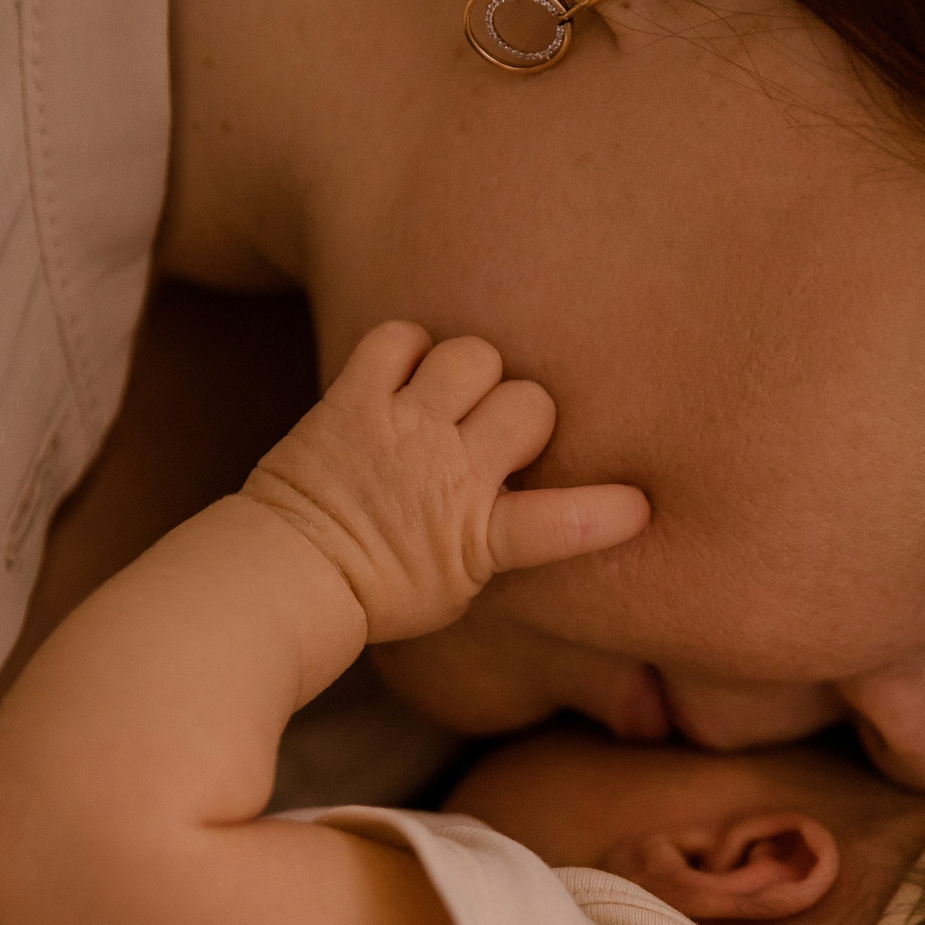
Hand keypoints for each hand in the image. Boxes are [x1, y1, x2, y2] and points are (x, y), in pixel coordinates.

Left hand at [240, 322, 647, 640]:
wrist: (287, 574)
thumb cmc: (379, 588)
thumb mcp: (458, 584)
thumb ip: (502, 536)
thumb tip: (534, 495)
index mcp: (479, 536)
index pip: (559, 524)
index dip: (604, 513)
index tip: (638, 507)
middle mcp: (447, 474)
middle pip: (530, 402)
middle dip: (523, 415)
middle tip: (496, 436)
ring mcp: (401, 429)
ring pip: (474, 356)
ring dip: (471, 372)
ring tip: (450, 398)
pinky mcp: (355, 399)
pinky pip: (401, 337)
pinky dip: (407, 348)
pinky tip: (404, 376)